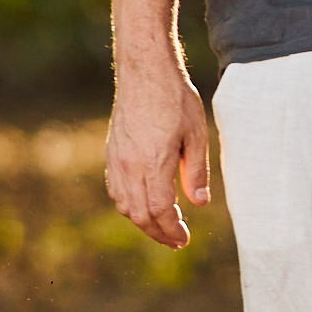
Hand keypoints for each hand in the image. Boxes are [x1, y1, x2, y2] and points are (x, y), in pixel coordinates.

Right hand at [105, 61, 211, 247]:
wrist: (145, 71)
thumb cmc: (175, 99)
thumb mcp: (197, 134)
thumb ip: (196, 171)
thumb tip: (199, 204)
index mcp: (155, 162)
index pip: (160, 210)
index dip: (173, 230)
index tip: (184, 239)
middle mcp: (131, 165)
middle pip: (140, 214)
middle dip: (159, 232)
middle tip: (176, 240)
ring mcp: (117, 160)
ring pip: (124, 205)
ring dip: (143, 221)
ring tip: (163, 226)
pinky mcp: (111, 153)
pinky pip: (115, 190)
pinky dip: (129, 205)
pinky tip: (143, 205)